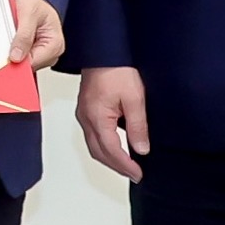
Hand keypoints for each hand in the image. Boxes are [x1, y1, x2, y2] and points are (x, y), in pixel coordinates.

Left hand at [9, 0, 68, 71]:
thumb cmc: (35, 0)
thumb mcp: (29, 14)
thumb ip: (24, 36)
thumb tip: (17, 56)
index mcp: (55, 44)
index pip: (34, 62)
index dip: (17, 61)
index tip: (3, 57)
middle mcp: (50, 52)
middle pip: (27, 65)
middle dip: (13, 56)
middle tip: (3, 42)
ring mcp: (40, 52)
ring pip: (21, 62)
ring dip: (10, 52)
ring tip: (7, 35)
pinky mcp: (31, 50)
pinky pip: (18, 56)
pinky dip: (10, 49)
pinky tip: (7, 39)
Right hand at [79, 65, 149, 181]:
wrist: (103, 50)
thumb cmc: (116, 69)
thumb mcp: (135, 98)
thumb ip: (138, 126)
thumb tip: (141, 149)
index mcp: (97, 118)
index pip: (112, 151)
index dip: (126, 166)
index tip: (138, 174)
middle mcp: (86, 118)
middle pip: (99, 152)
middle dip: (116, 167)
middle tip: (134, 174)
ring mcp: (83, 113)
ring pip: (94, 145)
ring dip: (109, 157)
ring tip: (127, 164)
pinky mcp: (86, 108)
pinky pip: (92, 134)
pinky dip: (104, 145)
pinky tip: (116, 145)